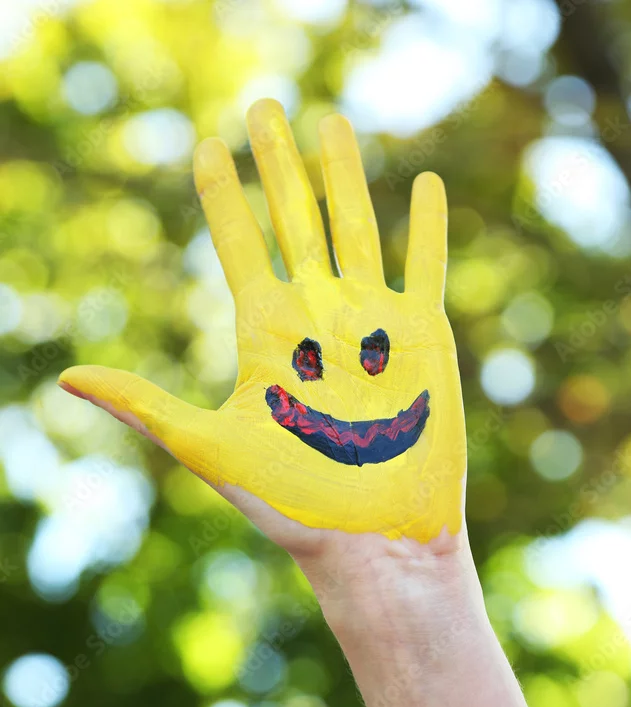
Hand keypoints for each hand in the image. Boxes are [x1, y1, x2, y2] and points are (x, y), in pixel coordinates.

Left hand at [58, 99, 465, 559]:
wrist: (372, 538)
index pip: (236, 245)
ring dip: (343, 173)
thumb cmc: (293, 503)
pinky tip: (423, 185)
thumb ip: (145, 406)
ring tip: (330, 121)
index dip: (220, 193)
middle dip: (277, 163)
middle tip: (262, 106)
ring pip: (355, 226)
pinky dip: (426, 226)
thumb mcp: (209, 448)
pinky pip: (423, 266)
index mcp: (265, 334)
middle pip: (293, 218)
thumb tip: (66, 379)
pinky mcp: (422, 337)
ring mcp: (370, 323)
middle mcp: (315, 317)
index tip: (205, 146)